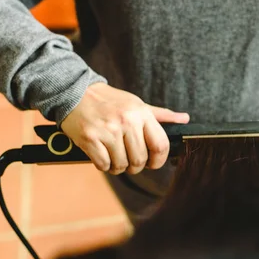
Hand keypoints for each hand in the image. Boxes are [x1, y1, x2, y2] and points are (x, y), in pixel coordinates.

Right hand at [60, 83, 189, 174]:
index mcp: (141, 114)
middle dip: (135, 166)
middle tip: (128, 160)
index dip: (158, 161)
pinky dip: (103, 165)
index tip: (152, 163)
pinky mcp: (90, 138)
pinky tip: (101, 154)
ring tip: (113, 156)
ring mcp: (108, 130)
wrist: (74, 92)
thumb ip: (161, 115)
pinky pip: (103, 164)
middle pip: (140, 160)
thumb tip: (184, 119)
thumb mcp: (137, 104)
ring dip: (118, 166)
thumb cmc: (109, 101)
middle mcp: (127, 121)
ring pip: (122, 165)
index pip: (160, 145)